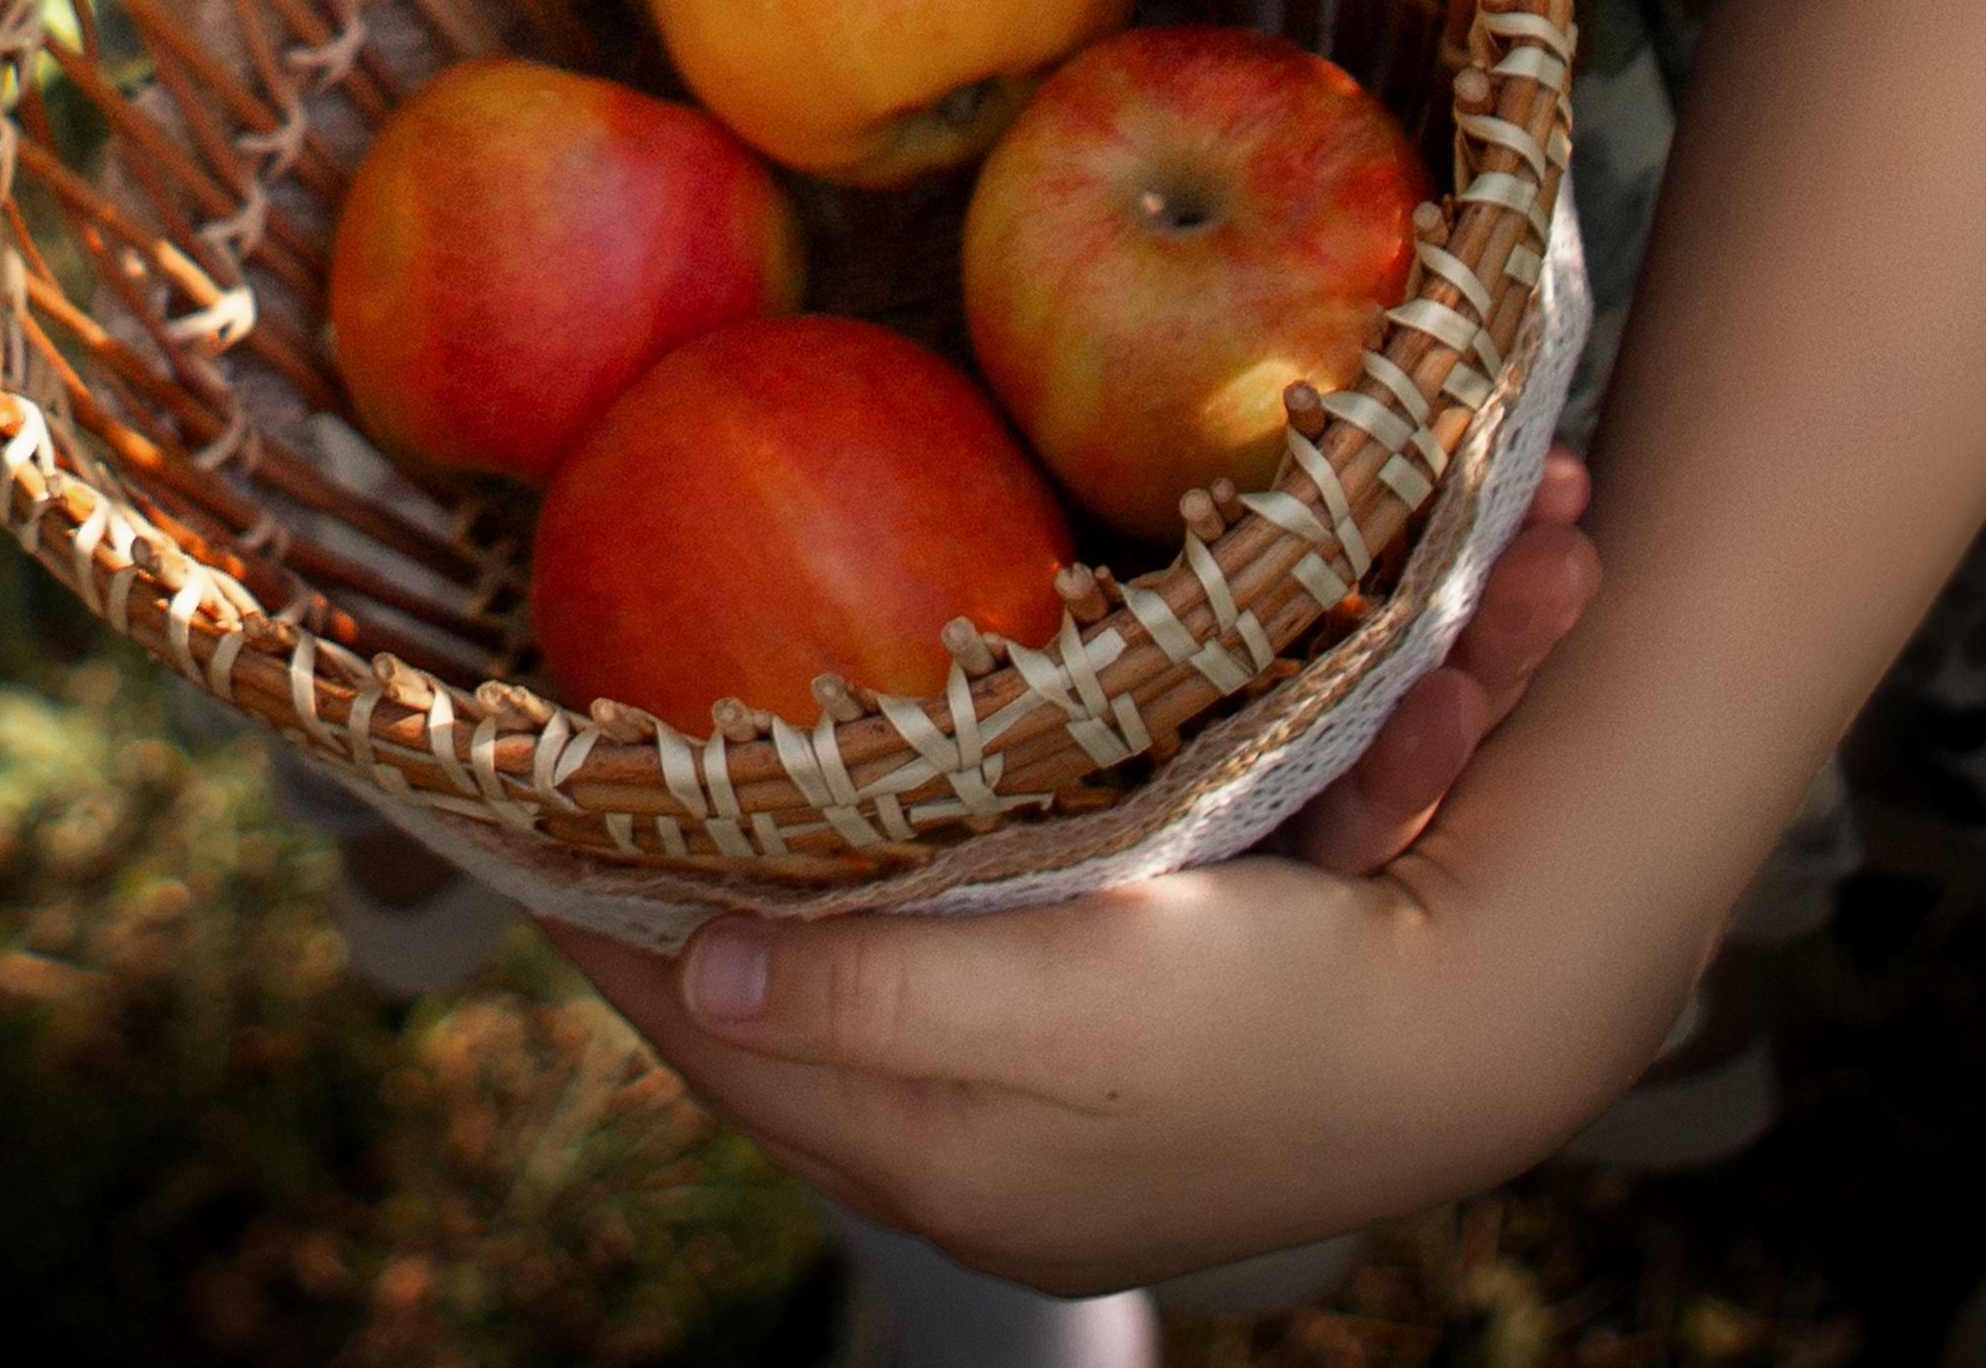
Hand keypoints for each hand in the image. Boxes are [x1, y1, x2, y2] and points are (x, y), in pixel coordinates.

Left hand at [541, 453, 1607, 1289]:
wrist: (1475, 1026)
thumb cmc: (1273, 1010)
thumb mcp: (1075, 1000)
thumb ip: (888, 998)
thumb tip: (701, 979)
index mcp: (948, 1159)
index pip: (720, 1040)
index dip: (612, 932)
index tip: (510, 828)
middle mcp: (973, 1163)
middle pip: (763, 1040)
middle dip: (662, 933)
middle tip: (568, 822)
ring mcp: (1035, 1133)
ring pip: (838, 1024)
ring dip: (753, 933)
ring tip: (657, 846)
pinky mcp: (1095, 1080)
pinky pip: (923, 1003)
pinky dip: (855, 939)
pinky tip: (830, 876)